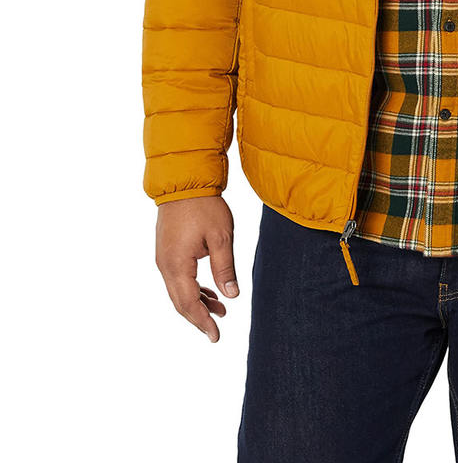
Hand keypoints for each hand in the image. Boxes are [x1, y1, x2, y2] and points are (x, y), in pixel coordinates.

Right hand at [155, 195, 238, 341]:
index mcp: (177, 265)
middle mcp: (165, 265)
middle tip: (216, 330)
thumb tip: (231, 295)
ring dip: (198, 302)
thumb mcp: (221, 237)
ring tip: (220, 310)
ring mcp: (164, 258)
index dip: (202, 321)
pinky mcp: (167, 251)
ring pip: (179, 291)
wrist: (184, 182)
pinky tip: (209, 292)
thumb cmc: (204, 207)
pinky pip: (178, 278)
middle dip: (199, 317)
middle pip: (180, 302)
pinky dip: (193, 288)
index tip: (215, 336)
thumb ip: (225, 268)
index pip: (189, 303)